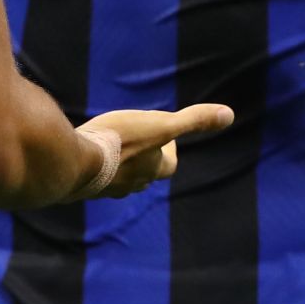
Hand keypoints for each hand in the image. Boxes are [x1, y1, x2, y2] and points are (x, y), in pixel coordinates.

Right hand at [73, 103, 234, 198]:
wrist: (75, 162)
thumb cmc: (119, 142)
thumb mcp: (160, 125)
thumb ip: (193, 120)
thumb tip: (229, 114)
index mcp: (152, 170)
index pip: (169, 165)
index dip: (169, 151)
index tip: (164, 137)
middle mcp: (132, 184)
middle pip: (145, 175)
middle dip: (144, 159)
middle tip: (137, 140)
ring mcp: (106, 188)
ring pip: (119, 178)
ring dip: (119, 166)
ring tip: (111, 149)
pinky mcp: (83, 186)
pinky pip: (94, 177)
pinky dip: (95, 167)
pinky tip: (84, 154)